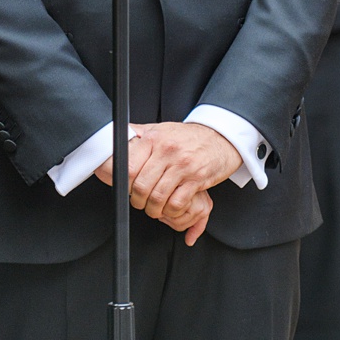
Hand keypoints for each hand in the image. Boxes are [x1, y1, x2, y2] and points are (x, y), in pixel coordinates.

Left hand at [96, 122, 238, 243]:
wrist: (222, 136)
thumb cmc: (190, 136)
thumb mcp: (162, 128)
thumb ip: (140, 133)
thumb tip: (117, 136)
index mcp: (155, 138)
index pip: (129, 168)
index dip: (125, 185)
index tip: (127, 189)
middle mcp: (168, 151)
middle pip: (142, 186)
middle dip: (138, 201)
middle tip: (140, 202)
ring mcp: (183, 165)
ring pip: (158, 198)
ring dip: (153, 209)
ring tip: (155, 208)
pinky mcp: (197, 178)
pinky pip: (177, 203)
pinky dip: (171, 211)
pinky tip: (171, 207)